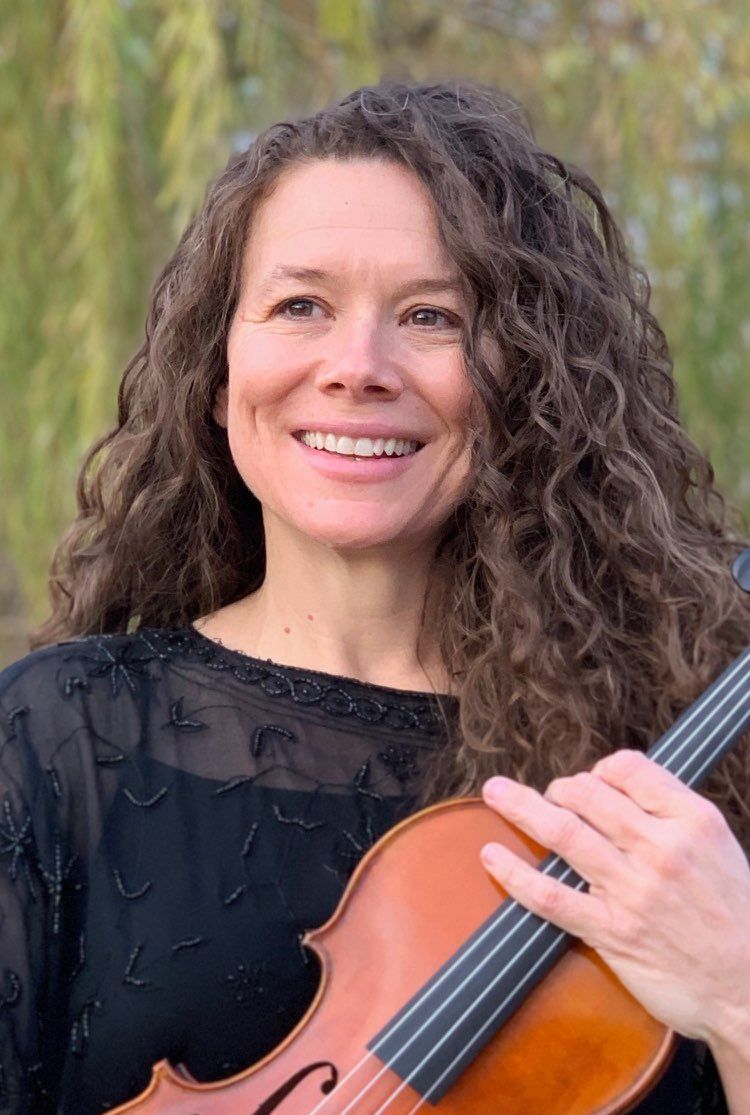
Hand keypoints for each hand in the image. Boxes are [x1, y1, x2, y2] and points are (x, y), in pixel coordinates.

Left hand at [479, 749, 749, 1046]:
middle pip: (588, 794)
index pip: (629, 768)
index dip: (601, 770)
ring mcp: (634, 890)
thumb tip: (619, 784)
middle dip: (559, 788)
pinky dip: (514, 874)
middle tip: (550, 795)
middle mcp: (661, 849)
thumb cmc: (735, 914)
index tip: (592, 780)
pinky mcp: (613, 932)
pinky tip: (492, 857)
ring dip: (521, 807)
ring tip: (496, 793)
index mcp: (691, 821)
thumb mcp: (719, 845)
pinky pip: (551, 896)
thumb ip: (672, 812)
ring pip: (563, 832)